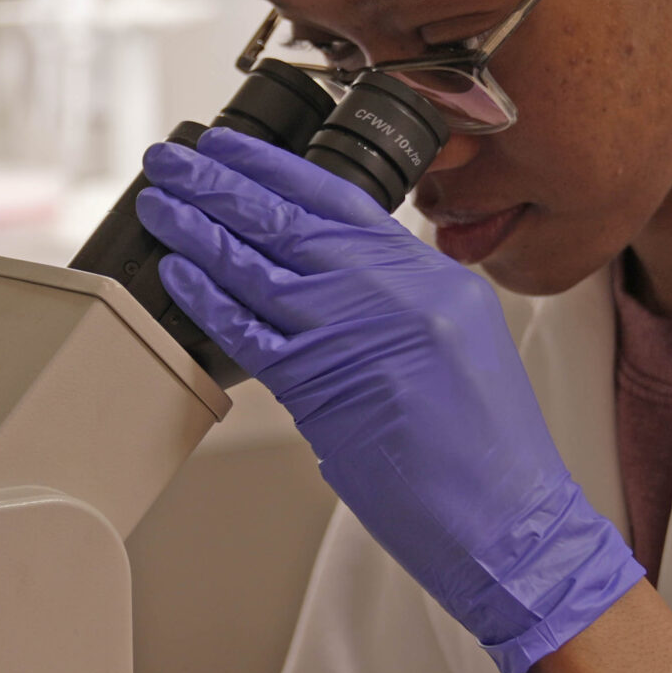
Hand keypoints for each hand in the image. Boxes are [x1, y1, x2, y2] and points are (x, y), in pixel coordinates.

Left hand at [137, 128, 643, 672]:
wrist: (511, 524)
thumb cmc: (487, 453)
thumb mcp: (461, 344)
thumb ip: (398, 304)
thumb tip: (323, 283)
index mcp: (434, 278)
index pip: (342, 200)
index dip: (276, 168)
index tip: (229, 149)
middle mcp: (399, 293)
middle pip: (291, 219)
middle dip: (222, 183)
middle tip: (172, 160)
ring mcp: (360, 337)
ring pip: (260, 265)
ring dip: (200, 229)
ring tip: (160, 204)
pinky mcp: (325, 390)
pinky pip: (249, 330)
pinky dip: (208, 298)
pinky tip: (178, 272)